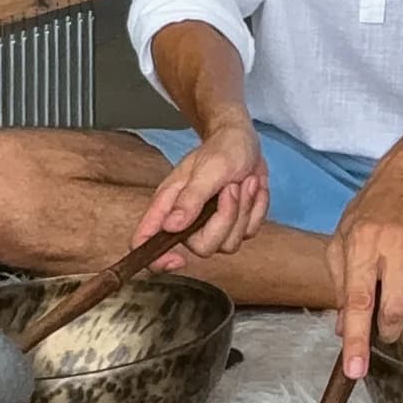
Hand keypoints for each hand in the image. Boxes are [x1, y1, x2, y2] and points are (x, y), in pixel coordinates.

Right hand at [131, 115, 267, 270]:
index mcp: (168, 206)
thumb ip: (191, 198)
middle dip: (226, 218)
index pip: (145, 242)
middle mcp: (186, 222)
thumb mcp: (208, 169)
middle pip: (204, 248)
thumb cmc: (221, 150)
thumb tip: (171, 226)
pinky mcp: (235, 225)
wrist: (245, 141)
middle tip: (232, 186)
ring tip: (243, 182)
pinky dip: (257, 208)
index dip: (156, 261)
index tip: (179, 260)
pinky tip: (253, 187)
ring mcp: (211, 226)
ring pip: (230, 243)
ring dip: (244, 209)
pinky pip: (250, 231)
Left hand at [327, 145, 402, 378]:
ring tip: (399, 273)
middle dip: (385, 328)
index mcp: (363, 241)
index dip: (357, 339)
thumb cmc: (373, 208)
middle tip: (381, 325)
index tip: (356, 369)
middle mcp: (399, 244)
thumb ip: (340, 284)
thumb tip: (345, 328)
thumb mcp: (343, 238)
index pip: (358, 300)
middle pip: (395, 310)